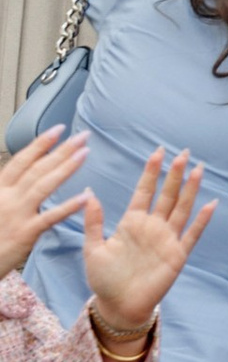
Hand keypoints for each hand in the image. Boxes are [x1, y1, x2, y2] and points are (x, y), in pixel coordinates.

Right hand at [0, 128, 89, 277]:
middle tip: (83, 136)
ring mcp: (17, 214)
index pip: (21, 161)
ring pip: (44, 186)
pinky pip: (50, 217)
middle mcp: (7, 198)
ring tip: (84, 153)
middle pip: (37, 168)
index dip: (40, 144)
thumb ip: (8, 189)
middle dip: (61, 150)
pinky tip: (85, 197)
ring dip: (66, 168)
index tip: (59, 129)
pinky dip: (68, 206)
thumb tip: (23, 175)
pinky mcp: (25, 233)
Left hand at [80, 148, 212, 325]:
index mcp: (131, 222)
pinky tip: (210, 204)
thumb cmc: (103, 279)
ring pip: (182, 209)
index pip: (145, 191)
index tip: (157, 152)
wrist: (118, 306)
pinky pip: (192, 234)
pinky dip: (202, 220)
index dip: (151, 173)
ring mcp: (166, 240)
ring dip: (191, 190)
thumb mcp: (93, 249)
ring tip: (198, 169)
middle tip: (184, 153)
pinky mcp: (177, 256)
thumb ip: (94, 222)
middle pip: (167, 195)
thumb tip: (89, 193)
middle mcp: (152, 227)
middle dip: (175, 174)